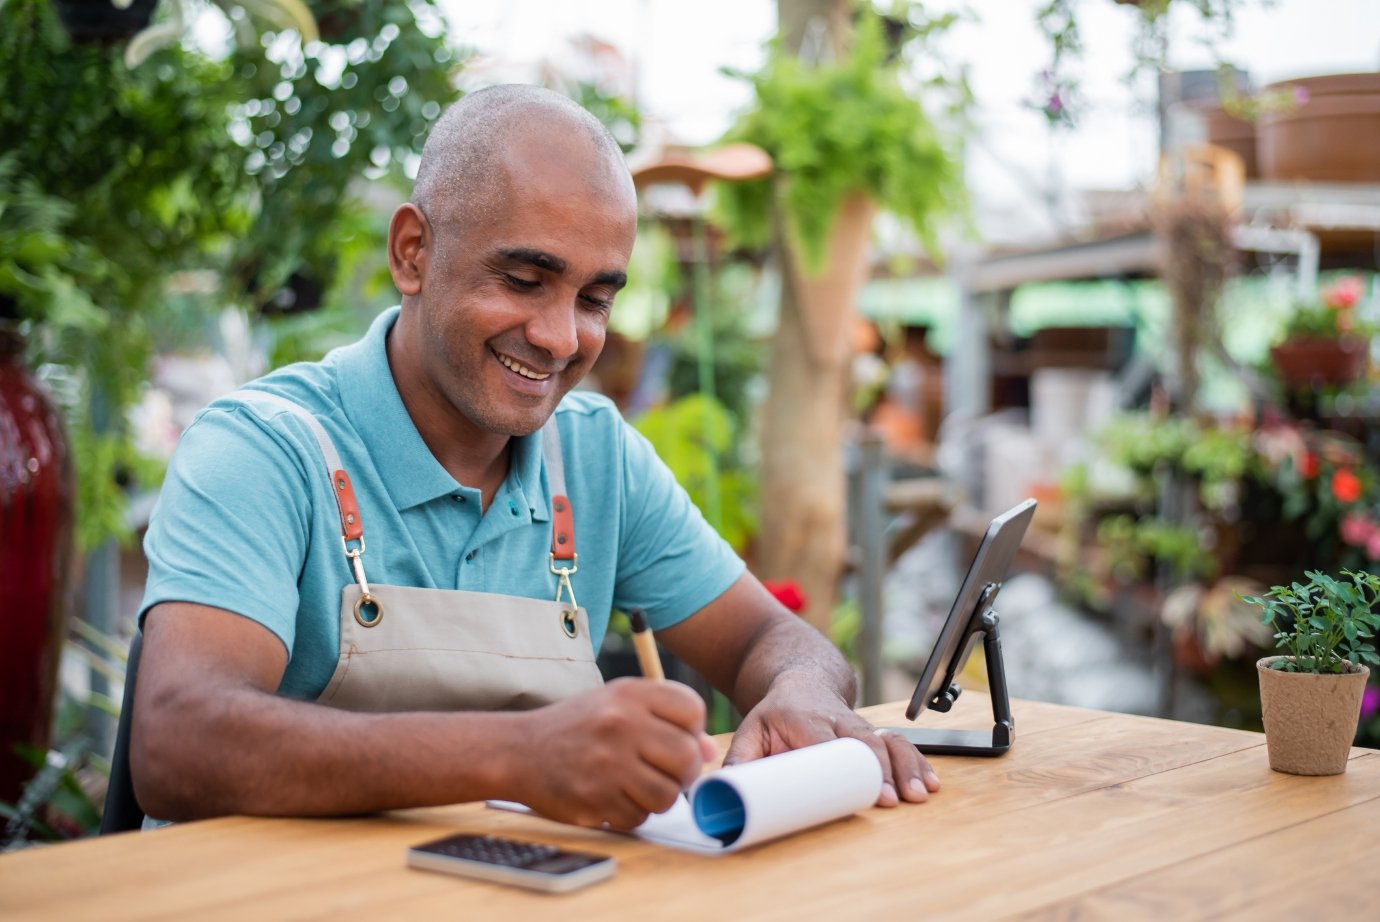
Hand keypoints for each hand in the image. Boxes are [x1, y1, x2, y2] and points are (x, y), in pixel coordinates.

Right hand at [513, 679, 717, 830]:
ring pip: (667, 794)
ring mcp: (607, 764)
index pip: (692, 709)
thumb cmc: (578, 726)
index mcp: (629, 694)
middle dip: (683, 771)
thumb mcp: (618, 704)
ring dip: (659, 796)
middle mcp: (620, 724)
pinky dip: (632, 813)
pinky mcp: (595, 800)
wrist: (519, 750)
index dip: (692, 728)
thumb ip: (666, 720)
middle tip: (666, 772)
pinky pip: (639, 818)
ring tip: (639, 786)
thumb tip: (710, 749)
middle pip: (686, 757)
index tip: (675, 736)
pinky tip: (614, 796)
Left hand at [723, 675, 939, 806]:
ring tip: (920, 793)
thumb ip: (739, 765)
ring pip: (888, 741)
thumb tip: (715, 802)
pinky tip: (930, 783)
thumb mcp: (750, 732)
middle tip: (896, 799)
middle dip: (886, 770)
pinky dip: (916, 762)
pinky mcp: (872, 731)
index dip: (850, 761)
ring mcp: (857, 724)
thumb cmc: (775, 714)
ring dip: (907, 766)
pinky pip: (898, 743)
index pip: (828, 738)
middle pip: (867, 741)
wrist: (800, 681)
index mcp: (804, 716)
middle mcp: (837, 718)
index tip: (867, 789)